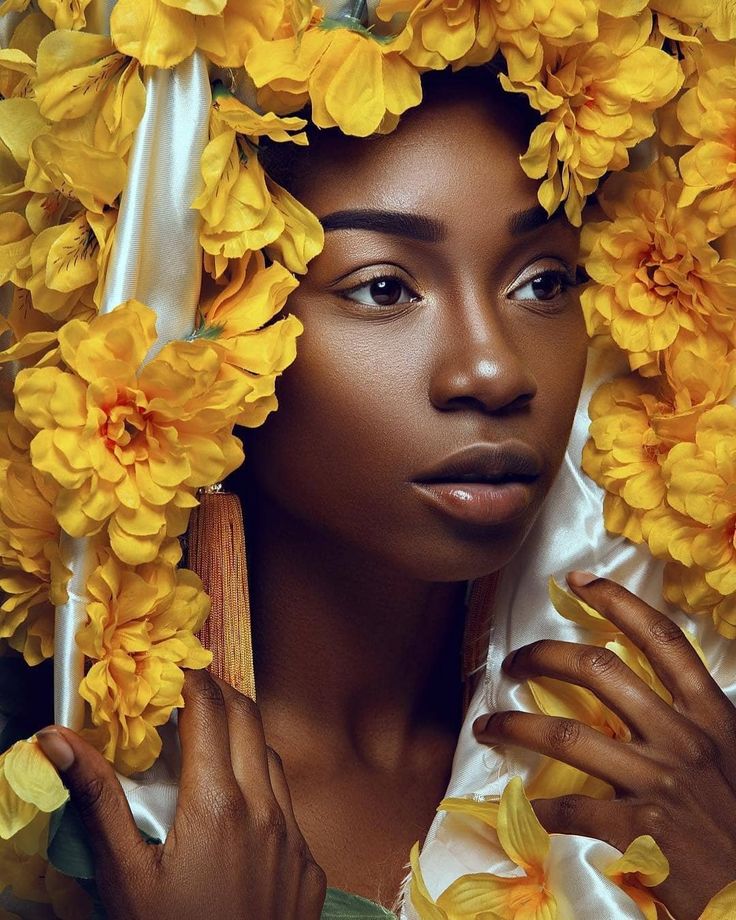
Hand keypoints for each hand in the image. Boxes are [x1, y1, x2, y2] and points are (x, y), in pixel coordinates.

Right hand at [37, 670, 326, 919]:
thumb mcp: (124, 877)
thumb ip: (98, 800)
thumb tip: (57, 738)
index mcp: (217, 803)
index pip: (209, 710)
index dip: (192, 681)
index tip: (175, 672)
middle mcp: (265, 810)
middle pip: (249, 719)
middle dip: (220, 697)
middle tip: (191, 697)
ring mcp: (295, 839)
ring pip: (273, 759)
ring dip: (244, 741)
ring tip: (211, 750)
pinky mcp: (310, 868)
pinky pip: (290, 809)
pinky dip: (264, 792)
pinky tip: (239, 817)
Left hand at [473, 574, 735, 919]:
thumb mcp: (732, 758)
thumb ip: (693, 724)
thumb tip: (646, 697)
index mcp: (711, 716)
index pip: (662, 640)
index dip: (618, 601)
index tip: (579, 581)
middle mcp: (684, 739)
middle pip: (600, 671)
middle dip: (546, 656)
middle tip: (515, 662)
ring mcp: (660, 783)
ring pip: (568, 736)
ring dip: (516, 727)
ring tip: (488, 726)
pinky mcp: (641, 832)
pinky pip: (571, 810)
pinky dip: (540, 809)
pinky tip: (524, 810)